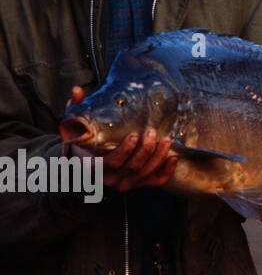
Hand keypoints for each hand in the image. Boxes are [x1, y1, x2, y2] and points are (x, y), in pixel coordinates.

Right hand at [64, 86, 179, 191]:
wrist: (86, 165)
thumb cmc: (81, 143)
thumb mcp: (73, 127)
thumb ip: (75, 109)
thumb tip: (77, 90)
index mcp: (93, 168)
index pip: (112, 163)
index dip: (125, 150)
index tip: (134, 135)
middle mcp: (110, 180)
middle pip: (133, 168)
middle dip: (146, 149)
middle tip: (152, 131)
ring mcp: (125, 184)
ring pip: (146, 174)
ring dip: (159, 157)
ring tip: (167, 139)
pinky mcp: (138, 184)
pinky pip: (156, 181)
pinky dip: (167, 171)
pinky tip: (173, 157)